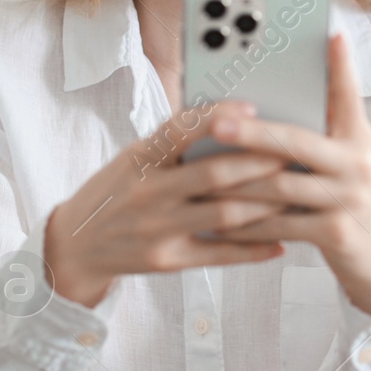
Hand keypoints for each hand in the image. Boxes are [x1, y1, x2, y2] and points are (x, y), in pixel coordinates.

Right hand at [43, 99, 290, 308]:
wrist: (76, 244)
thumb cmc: (115, 191)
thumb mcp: (132, 158)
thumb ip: (171, 143)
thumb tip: (225, 117)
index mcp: (140, 159)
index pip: (181, 129)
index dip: (219, 117)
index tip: (254, 109)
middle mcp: (149, 192)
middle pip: (214, 175)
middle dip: (260, 162)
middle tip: (293, 152)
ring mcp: (158, 229)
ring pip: (224, 216)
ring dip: (265, 204)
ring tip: (294, 192)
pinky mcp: (167, 260)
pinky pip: (218, 255)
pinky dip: (252, 249)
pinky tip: (278, 241)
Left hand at [206, 33, 370, 319]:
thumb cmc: (348, 198)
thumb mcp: (345, 158)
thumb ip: (319, 130)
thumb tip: (270, 100)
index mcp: (355, 137)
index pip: (347, 94)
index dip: (340, 65)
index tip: (330, 35)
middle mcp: (356, 163)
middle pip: (298, 142)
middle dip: (253, 132)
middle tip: (217, 125)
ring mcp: (348, 198)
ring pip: (281, 186)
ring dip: (237, 184)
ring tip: (202, 178)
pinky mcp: (337, 233)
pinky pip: (281, 225)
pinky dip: (247, 224)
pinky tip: (220, 221)